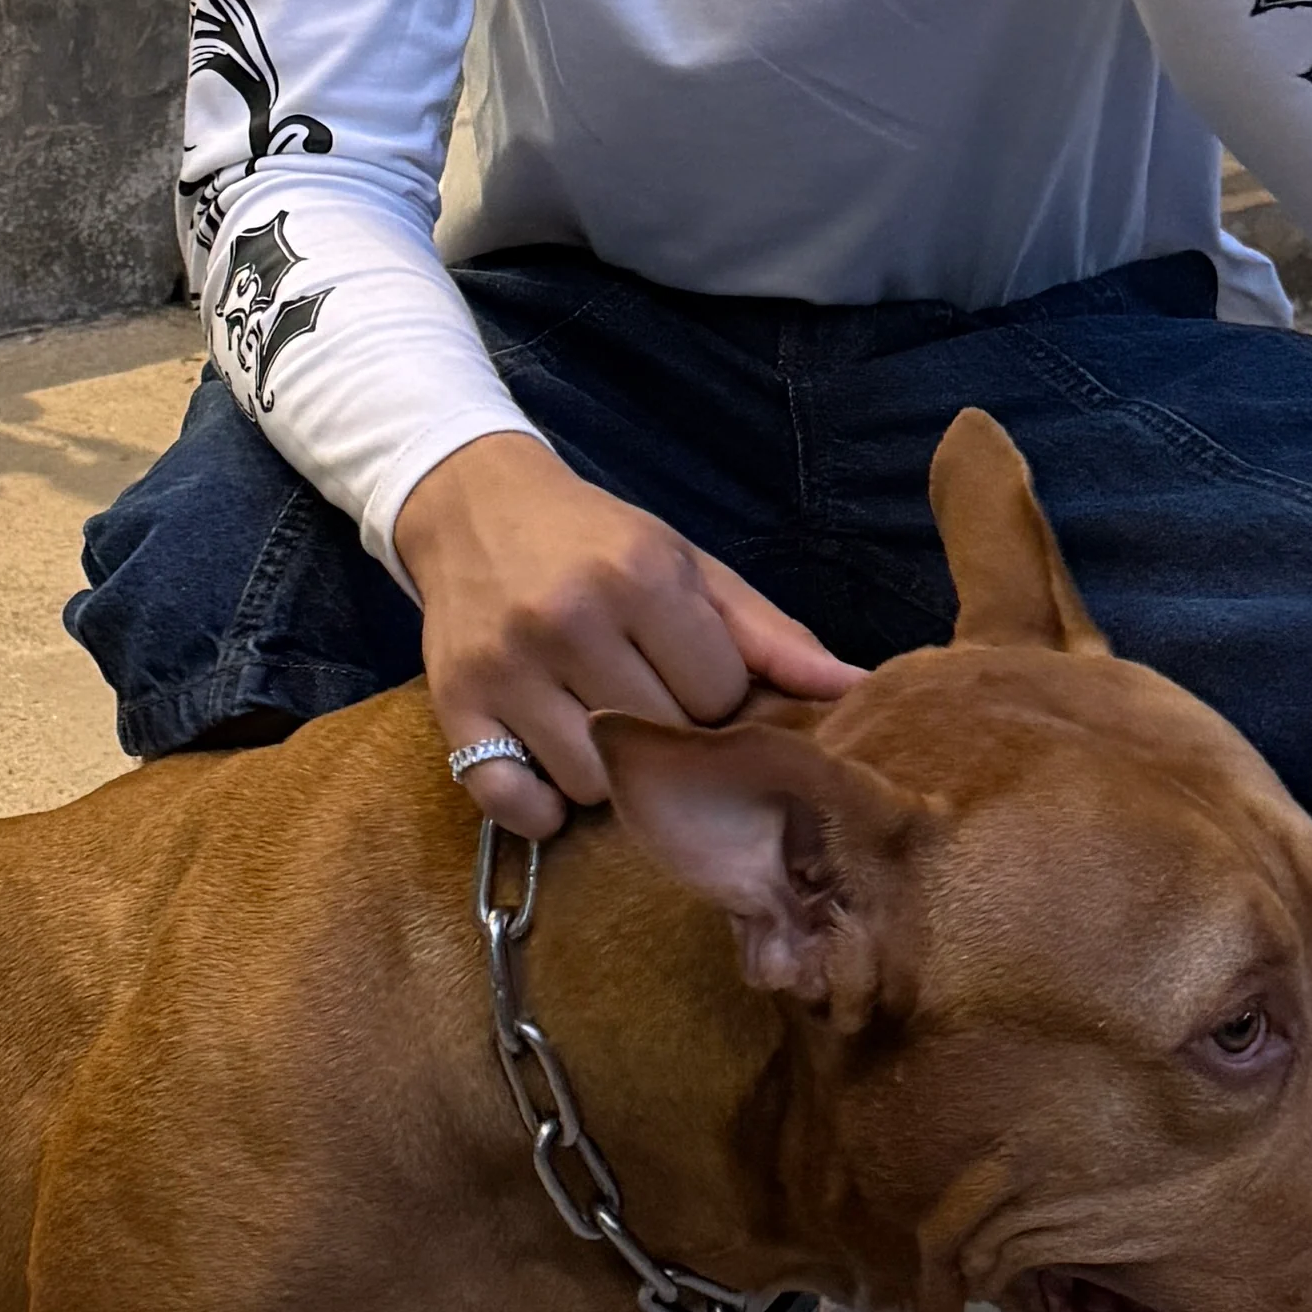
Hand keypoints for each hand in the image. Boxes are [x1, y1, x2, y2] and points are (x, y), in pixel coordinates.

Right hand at [395, 433, 858, 843]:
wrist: (472, 506)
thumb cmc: (596, 542)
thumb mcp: (687, 567)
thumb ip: (772, 635)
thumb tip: (857, 691)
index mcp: (637, 576)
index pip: (719, 697)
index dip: (716, 697)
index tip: (689, 673)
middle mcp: (567, 620)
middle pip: (662, 744)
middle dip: (669, 736)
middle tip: (645, 700)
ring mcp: (505, 668)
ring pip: (594, 784)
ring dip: (609, 773)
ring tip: (597, 723)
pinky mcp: (453, 706)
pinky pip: (514, 804)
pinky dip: (539, 805)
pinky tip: (549, 764)